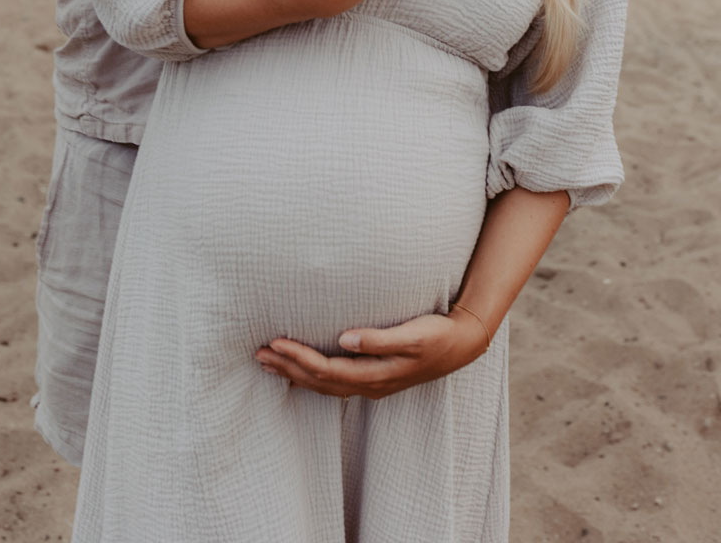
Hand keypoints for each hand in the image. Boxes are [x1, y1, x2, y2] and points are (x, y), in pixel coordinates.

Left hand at [255, 310, 487, 399]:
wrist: (462, 345)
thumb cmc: (437, 336)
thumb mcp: (412, 336)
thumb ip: (378, 339)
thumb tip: (344, 339)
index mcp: (374, 374)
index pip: (326, 370)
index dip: (298, 358)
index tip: (275, 343)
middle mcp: (369, 383)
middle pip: (318, 381)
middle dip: (287, 367)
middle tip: (258, 354)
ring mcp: (371, 383)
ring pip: (324, 384)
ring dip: (294, 373)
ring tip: (269, 361)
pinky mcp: (374, 377)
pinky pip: (334, 383)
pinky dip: (311, 378)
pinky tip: (299, 371)